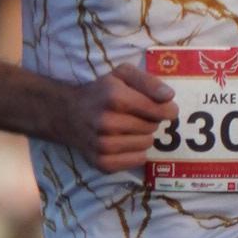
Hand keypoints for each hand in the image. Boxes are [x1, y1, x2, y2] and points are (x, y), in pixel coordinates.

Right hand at [60, 61, 176, 170]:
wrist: (68, 114)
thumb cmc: (101, 91)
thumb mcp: (123, 74)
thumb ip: (148, 82)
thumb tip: (169, 96)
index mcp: (114, 97)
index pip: (159, 109)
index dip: (165, 108)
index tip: (162, 106)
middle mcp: (107, 122)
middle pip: (153, 126)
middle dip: (150, 120)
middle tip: (135, 114)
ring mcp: (102, 145)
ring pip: (146, 144)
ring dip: (143, 136)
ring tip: (128, 127)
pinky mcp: (101, 162)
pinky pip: (138, 160)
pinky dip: (136, 152)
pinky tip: (125, 142)